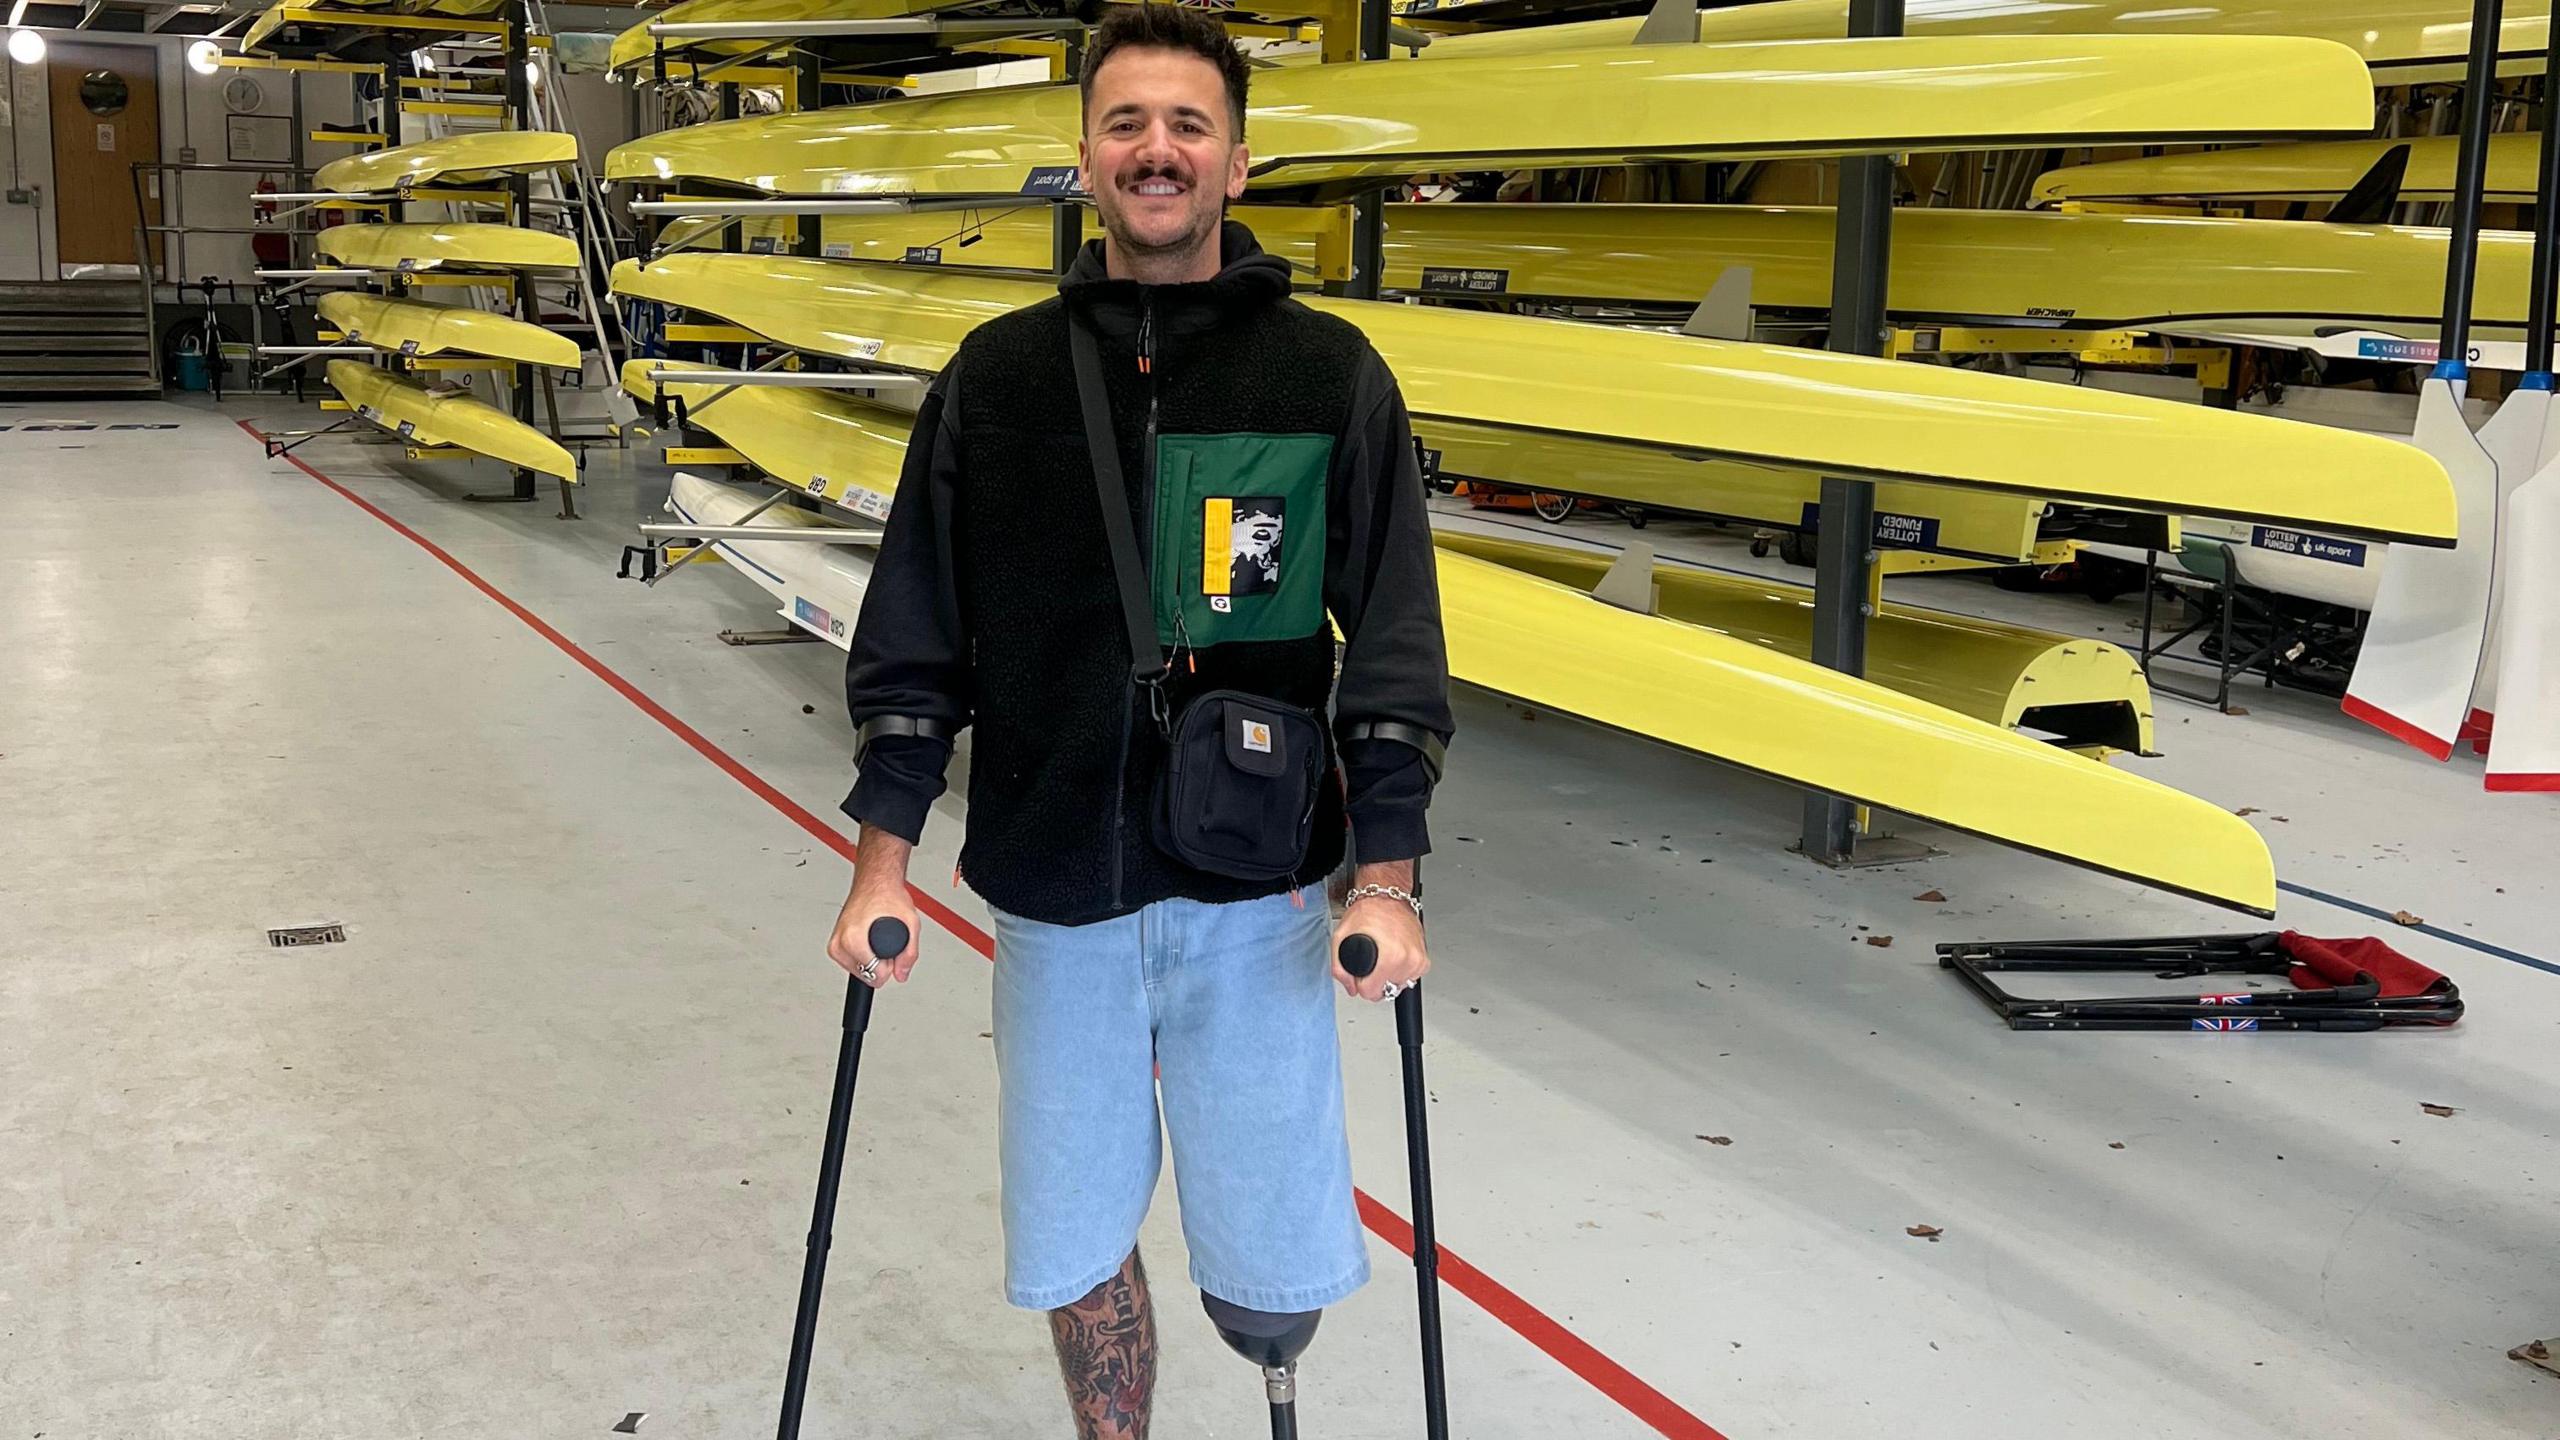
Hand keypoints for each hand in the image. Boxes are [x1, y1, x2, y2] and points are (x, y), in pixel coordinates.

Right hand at [827, 827, 919, 987]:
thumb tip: (901, 973)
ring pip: (858, 972)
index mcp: (853, 938)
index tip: (892, 949)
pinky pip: (851, 964)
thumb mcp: (910, 923)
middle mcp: (840, 942)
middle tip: (883, 940)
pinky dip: (862, 957)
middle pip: (867, 975)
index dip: (891, 965)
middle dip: (880, 963)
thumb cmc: (887, 896)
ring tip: (875, 938)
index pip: (875, 975)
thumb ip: (910, 953)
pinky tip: (868, 941)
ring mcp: (834, 944)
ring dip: (871, 960)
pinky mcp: (833, 945)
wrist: (874, 883)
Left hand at [1332, 894, 1427, 1001]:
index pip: (1372, 993)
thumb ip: (1340, 969)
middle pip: (1386, 990)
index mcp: (1390, 958)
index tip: (1362, 973)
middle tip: (1373, 959)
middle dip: (1376, 979)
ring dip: (1390, 975)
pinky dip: (1401, 971)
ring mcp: (1418, 960)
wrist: (1386, 897)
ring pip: (1399, 985)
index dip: (1362, 984)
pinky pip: (1410, 977)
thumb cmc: (1368, 911)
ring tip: (1384, 955)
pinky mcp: (1424, 959)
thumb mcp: (1341, 938)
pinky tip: (1394, 955)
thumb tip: (1351, 987)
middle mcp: (1407, 959)